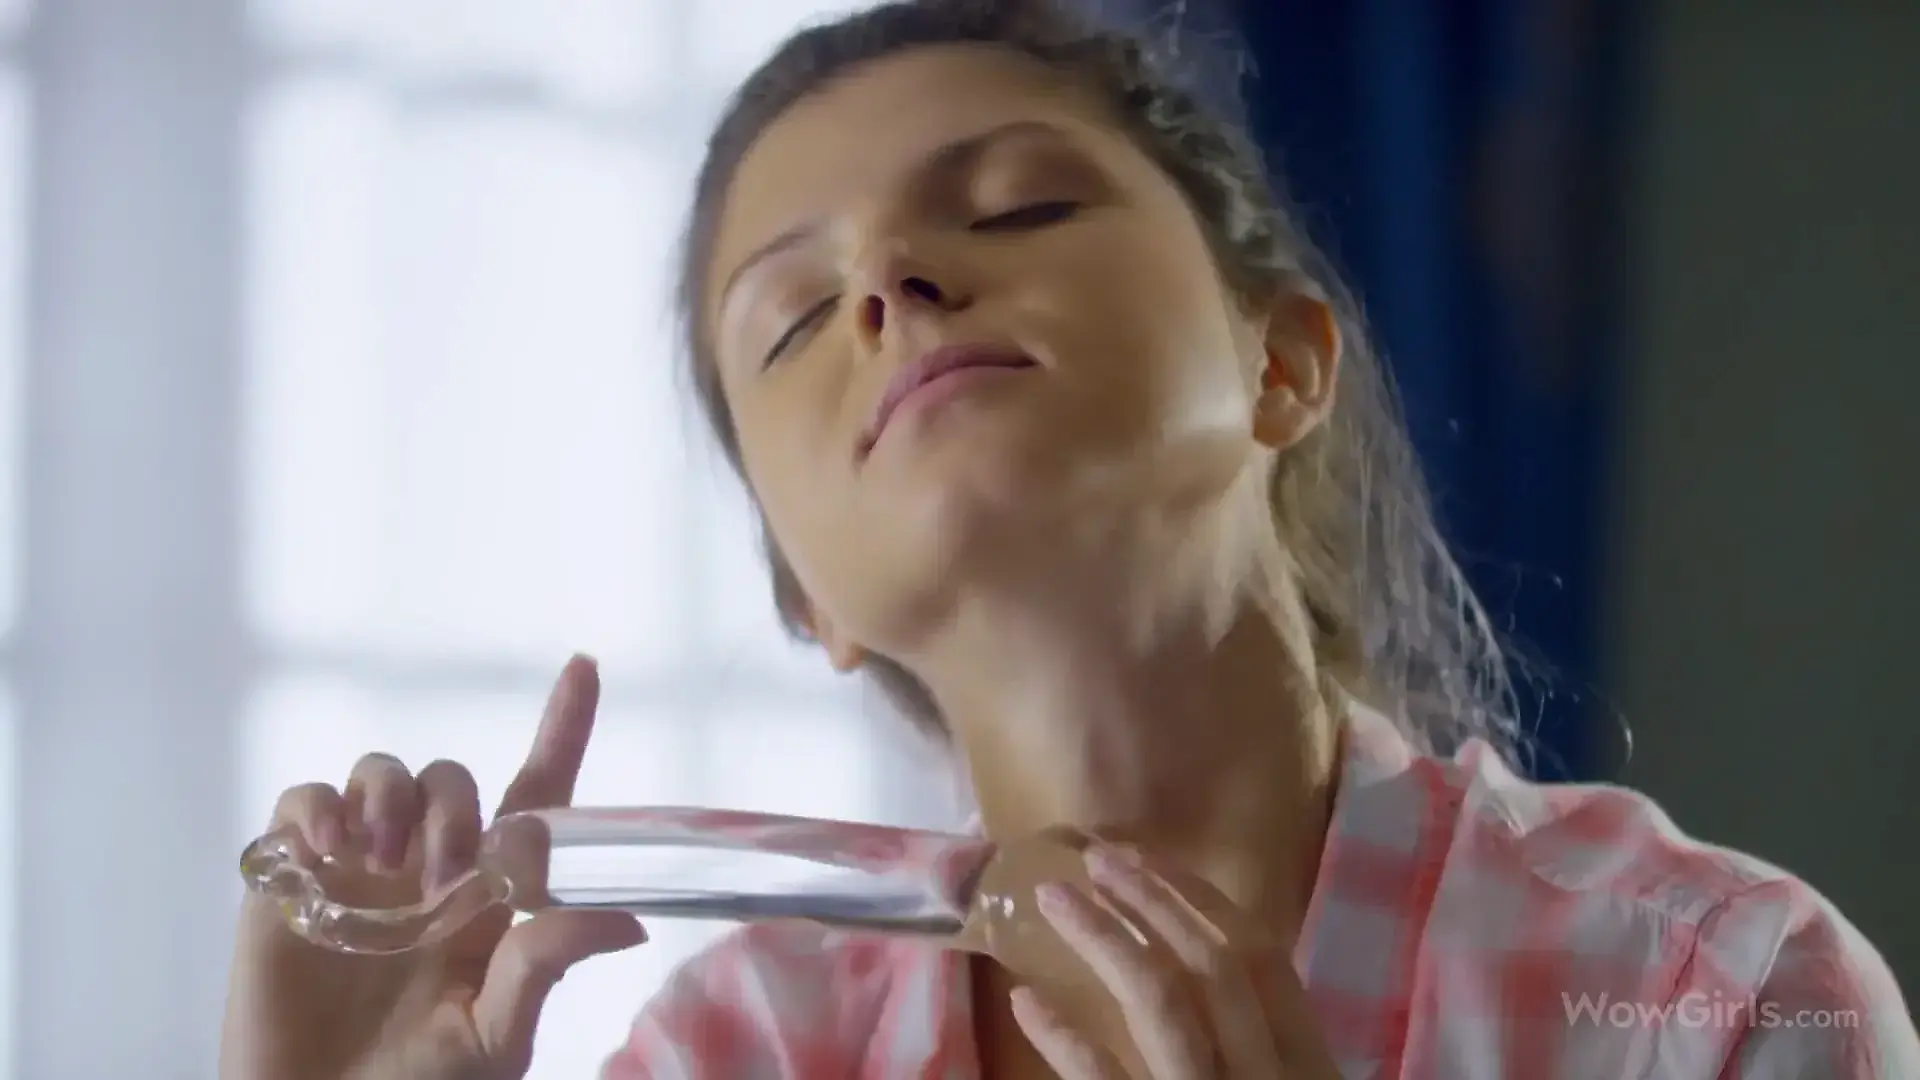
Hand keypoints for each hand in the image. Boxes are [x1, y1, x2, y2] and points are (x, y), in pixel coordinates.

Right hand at [219, 656, 647, 1079]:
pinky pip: (303, 803)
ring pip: (382, 773)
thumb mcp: (497, 1033)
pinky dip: (317, 808)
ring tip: (384, 859)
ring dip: (391, 798)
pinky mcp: (291, 876)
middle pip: (453, 781)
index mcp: (488, 896)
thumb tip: (627, 921)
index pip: (534, 795)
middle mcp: (426, 868)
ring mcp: (358, 866)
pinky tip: (330, 848)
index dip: (561, 728)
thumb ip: (547, 966)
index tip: (584, 667)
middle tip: (441, 875)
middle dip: (453, 808)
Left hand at [1012, 848, 1340, 1079]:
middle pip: (1215, 969)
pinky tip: (1028, 1002)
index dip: (1204, 902)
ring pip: (1164, 1006)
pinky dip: (1068, 1040)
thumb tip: (1198, 980)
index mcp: (1307, 1069)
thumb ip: (1256, 1051)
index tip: (1152, 861)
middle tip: (1095, 858)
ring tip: (1055, 901)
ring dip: (1107, 941)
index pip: (1264, 964)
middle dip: (1155, 901)